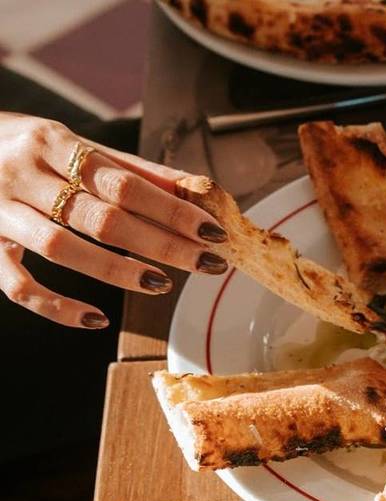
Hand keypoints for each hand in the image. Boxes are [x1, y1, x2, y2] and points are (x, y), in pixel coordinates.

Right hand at [0, 113, 228, 327]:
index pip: (125, 184)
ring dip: (117, 270)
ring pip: (62, 249)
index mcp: (53, 143)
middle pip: (101, 217)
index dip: (171, 209)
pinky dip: (57, 307)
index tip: (212, 230)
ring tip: (162, 283)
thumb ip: (132, 169)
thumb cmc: (26, 145)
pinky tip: (97, 318)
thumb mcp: (75, 144)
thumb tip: (196, 186)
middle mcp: (24, 175)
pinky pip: (18, 286)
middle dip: (161, 243)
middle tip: (207, 262)